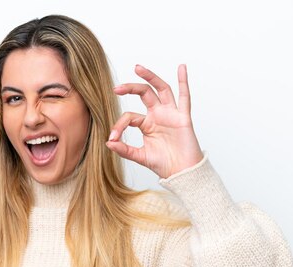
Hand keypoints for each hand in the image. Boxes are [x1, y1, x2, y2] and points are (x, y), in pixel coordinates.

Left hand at [105, 64, 203, 178]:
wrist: (181, 173)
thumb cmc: (163, 164)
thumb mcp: (140, 156)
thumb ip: (124, 149)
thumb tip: (108, 143)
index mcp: (147, 124)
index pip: (130, 116)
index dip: (119, 125)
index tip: (112, 138)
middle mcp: (158, 115)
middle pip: (144, 93)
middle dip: (130, 88)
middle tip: (116, 88)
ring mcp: (171, 114)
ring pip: (161, 89)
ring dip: (150, 77)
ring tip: (138, 68)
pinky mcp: (183, 118)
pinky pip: (185, 97)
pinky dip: (184, 81)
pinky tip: (181, 68)